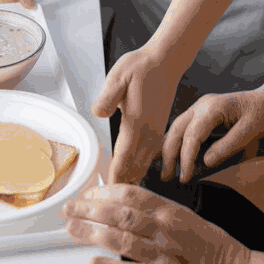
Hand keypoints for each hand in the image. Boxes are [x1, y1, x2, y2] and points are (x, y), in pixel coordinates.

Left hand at [63, 184, 251, 263]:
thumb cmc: (206, 240)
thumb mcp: (183, 213)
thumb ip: (154, 207)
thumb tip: (120, 200)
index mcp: (169, 210)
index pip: (131, 194)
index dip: (105, 192)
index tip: (88, 193)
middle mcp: (164, 230)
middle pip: (120, 214)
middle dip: (90, 210)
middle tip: (70, 208)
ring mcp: (163, 254)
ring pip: (122, 240)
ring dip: (93, 233)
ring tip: (73, 229)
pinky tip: (94, 261)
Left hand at [93, 45, 181, 184]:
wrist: (165, 61)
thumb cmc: (141, 67)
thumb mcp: (119, 77)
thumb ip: (109, 96)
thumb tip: (99, 111)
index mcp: (137, 121)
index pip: (124, 155)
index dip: (115, 175)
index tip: (108, 191)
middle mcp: (149, 129)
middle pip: (135, 164)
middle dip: (124, 183)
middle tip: (114, 202)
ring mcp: (156, 129)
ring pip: (145, 161)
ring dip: (135, 177)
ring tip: (126, 194)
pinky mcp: (159, 126)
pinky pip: (152, 153)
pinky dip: (144, 166)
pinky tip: (140, 172)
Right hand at [160, 90, 263, 182]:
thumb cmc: (263, 113)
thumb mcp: (251, 131)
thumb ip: (228, 146)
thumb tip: (206, 162)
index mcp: (213, 107)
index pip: (192, 134)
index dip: (186, 157)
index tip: (184, 178)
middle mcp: (201, 105)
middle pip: (176, 130)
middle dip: (169, 154)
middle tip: (166, 178)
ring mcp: (199, 108)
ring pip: (176, 128)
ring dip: (169, 150)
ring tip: (167, 172)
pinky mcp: (200, 114)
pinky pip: (183, 129)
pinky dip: (176, 144)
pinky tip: (173, 158)